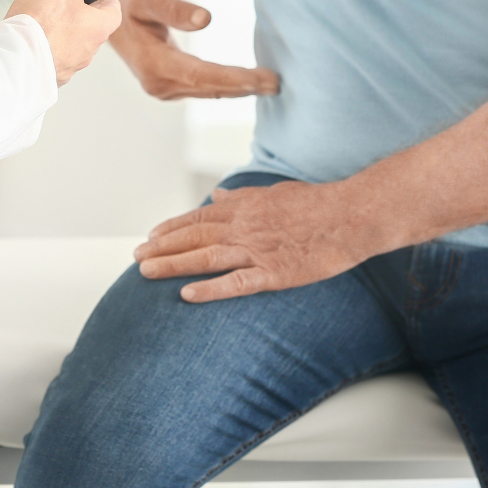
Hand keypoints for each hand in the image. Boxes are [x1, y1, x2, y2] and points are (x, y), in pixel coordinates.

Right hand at [5, 0, 121, 85]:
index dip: (106, 2)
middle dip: (78, 18)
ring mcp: (69, 68)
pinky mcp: (50, 79)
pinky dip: (43, 51)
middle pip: (90, 32)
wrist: (16, 56)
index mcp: (98, 28)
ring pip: (69, 47)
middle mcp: (88, 52)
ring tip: (39, 26)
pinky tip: (28, 42)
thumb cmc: (42, 20)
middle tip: (60, 8)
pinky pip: (51, 60)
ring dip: (59, 36)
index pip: (114, 14)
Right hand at [110, 0, 278, 99]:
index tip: (262, 78)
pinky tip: (249, 85)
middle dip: (244, 86)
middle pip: (209, 88)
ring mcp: (164, 88)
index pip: (201, 75)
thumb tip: (206, 18)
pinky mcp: (170, 86)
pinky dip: (227, 87)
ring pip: (208, 91)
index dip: (233, 78)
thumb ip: (174, 9)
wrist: (111, 14)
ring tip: (270, 85)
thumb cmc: (129, 2)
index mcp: (153, 64)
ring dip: (239, 89)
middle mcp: (159, 83)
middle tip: (277, 83)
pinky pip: (204, 89)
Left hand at [133, 181, 372, 302]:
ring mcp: (257, 250)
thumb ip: (241, 197)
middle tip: (136, 257)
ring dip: (172, 264)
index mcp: (244, 207)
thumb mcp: (273, 192)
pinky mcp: (274, 273)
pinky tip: (187, 295)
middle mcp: (243, 226)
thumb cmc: (316, 202)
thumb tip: (217, 195)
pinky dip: (210, 289)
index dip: (171, 228)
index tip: (150, 237)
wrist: (351, 215)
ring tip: (145, 272)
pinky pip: (236, 283)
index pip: (198, 218)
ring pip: (205, 257)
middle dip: (161, 247)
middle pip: (193, 237)